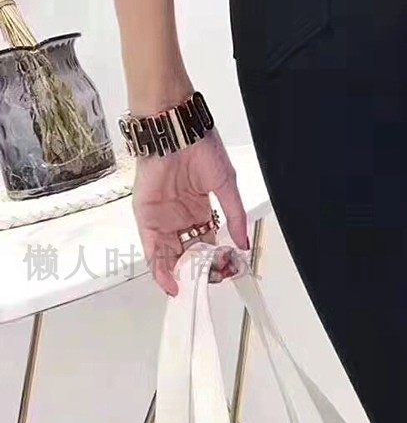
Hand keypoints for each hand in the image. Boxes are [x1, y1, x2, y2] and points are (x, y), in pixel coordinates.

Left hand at [132, 126, 249, 295]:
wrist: (176, 133)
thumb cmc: (201, 149)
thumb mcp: (226, 185)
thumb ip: (234, 215)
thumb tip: (244, 241)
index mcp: (201, 207)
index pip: (209, 240)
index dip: (217, 257)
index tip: (226, 271)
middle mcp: (181, 215)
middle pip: (189, 251)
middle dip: (198, 270)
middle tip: (208, 285)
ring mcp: (163, 217)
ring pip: (170, 254)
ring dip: (180, 273)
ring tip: (192, 290)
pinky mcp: (146, 217)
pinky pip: (152, 248)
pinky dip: (160, 268)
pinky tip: (171, 282)